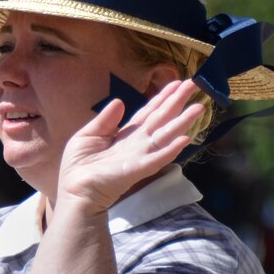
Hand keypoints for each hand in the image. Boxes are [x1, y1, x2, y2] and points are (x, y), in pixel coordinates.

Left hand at [57, 79, 204, 213]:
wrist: (74, 190)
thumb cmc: (78, 166)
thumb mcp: (86, 136)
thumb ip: (104, 121)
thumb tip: (120, 101)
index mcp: (125, 134)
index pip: (148, 113)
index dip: (161, 98)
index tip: (177, 82)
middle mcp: (137, 143)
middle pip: (160, 119)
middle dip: (177, 102)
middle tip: (194, 84)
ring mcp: (140, 156)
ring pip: (164, 135)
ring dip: (182, 121)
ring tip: (199, 107)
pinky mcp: (136, 169)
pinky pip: (156, 158)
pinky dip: (170, 149)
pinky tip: (184, 139)